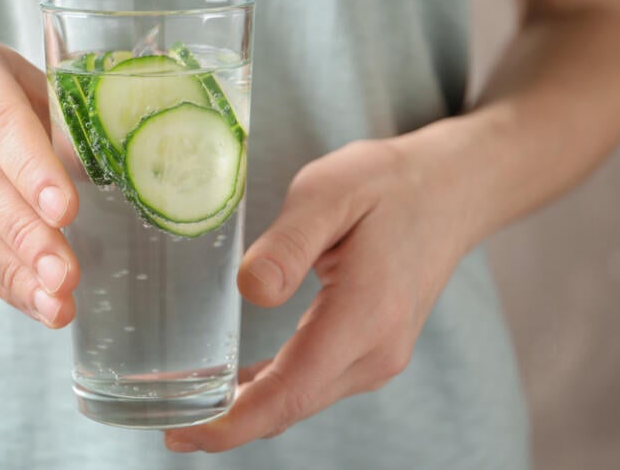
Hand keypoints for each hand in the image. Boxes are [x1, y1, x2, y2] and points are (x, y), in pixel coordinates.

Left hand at [165, 139, 473, 451]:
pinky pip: (313, 383)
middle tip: (169, 426)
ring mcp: (378, 356)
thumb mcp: (328, 192)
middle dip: (229, 425)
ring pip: (301, 400)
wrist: (450, 191)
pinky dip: (273, 393)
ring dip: (249, 410)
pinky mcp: (371, 351)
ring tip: (188, 407)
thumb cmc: (386, 185)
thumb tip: (251, 290)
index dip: (234, 422)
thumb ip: (288, 245)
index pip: (290, 390)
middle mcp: (376, 351)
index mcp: (365, 315)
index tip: (184, 434)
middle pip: (291, 406)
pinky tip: (237, 387)